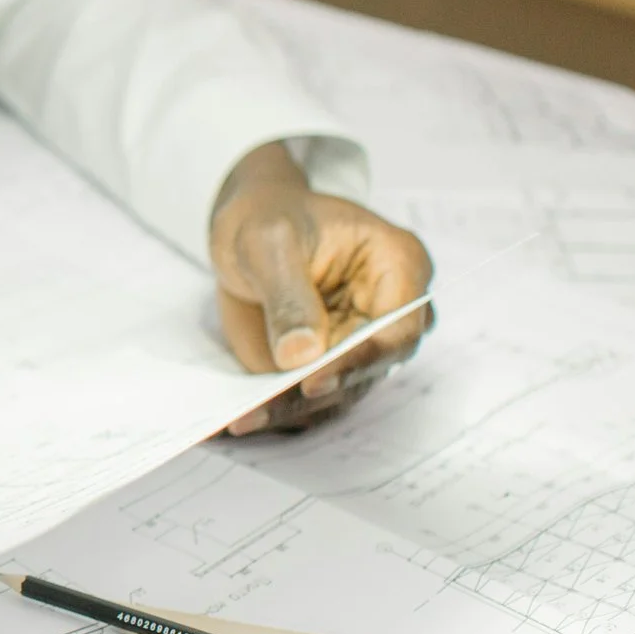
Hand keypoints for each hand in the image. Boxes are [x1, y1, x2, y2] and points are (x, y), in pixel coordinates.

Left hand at [209, 142, 433, 435]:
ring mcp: (359, 343)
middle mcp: (390, 313)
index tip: (313, 380)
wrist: (249, 224)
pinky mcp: (325, 364)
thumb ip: (289, 296)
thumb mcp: (270, 241)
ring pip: (338, 390)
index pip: (396, 327)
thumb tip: (303, 356)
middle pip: (369, 368)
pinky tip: (236, 418)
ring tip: (241, 418)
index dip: (358, 359)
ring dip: (290, 408)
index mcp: (398, 266)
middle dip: (318, 392)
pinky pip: (306, 395)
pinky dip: (274, 407)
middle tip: (266, 408)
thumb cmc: (271, 215)